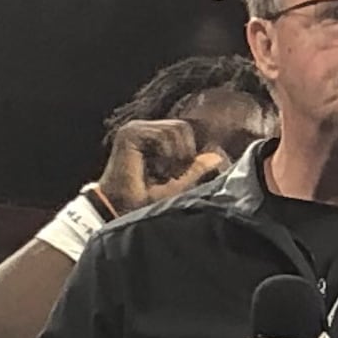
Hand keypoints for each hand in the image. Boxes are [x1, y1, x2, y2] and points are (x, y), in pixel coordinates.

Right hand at [98, 119, 228, 215]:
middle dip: (184, 154)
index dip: (190, 152)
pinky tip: (153, 170)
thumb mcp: (179, 185)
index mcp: (153, 139)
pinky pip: (163, 135)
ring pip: (176, 129)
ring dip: (175, 157)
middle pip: (183, 127)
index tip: (179, 175)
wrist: (120, 210)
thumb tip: (217, 156)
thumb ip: (196, 169)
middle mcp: (144, 130)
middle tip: (169, 176)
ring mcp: (136, 129)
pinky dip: (165, 155)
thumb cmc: (144, 201)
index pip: (185, 131)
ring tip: (160, 174)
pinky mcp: (130, 133)